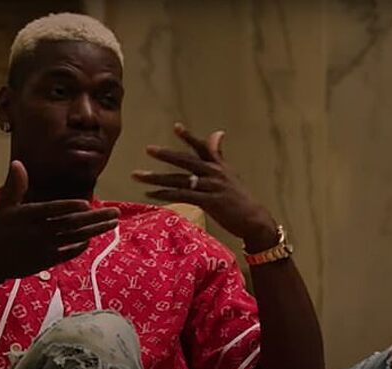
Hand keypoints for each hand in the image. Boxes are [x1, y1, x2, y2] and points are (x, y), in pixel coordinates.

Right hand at [0, 161, 119, 281]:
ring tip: (113, 223)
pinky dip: (81, 246)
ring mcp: (45, 247)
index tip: (88, 204)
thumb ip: (15, 185)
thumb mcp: (5, 206)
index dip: (69, 207)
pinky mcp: (48, 260)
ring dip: (96, 230)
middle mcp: (38, 231)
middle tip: (115, 212)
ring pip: (75, 237)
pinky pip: (69, 252)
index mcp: (28, 215)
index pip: (52, 210)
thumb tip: (17, 162)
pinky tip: (93, 238)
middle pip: (71, 224)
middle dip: (95, 218)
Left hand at [132, 123, 277, 251]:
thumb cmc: (240, 198)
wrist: (254, 219)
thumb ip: (218, 154)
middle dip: (166, 154)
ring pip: (180, 180)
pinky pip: (183, 196)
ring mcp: (212, 187)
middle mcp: (214, 173)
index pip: (202, 147)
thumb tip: (217, 132)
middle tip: (148, 149)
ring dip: (157, 177)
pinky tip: (151, 193)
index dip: (189, 137)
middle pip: (186, 161)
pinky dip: (166, 194)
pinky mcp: (210, 202)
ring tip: (138, 175)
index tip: (176, 127)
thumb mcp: (230, 173)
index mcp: (218, 165)